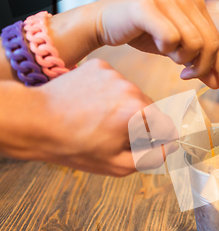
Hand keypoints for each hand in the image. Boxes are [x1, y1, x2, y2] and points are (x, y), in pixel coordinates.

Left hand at [30, 59, 175, 175]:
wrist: (36, 121)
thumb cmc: (74, 146)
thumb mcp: (117, 165)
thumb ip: (150, 158)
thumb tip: (169, 148)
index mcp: (138, 114)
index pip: (167, 127)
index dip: (159, 140)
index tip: (145, 145)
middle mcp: (131, 89)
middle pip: (150, 110)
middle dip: (139, 124)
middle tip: (114, 135)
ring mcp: (114, 74)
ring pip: (132, 95)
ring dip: (124, 107)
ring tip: (99, 119)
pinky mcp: (100, 65)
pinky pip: (115, 82)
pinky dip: (108, 93)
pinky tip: (91, 104)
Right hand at [95, 0, 218, 91]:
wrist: (106, 22)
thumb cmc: (144, 33)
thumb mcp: (176, 51)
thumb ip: (197, 63)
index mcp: (196, 5)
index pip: (217, 40)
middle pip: (210, 43)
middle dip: (203, 67)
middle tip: (187, 75)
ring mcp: (168, 0)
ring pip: (194, 42)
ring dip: (182, 58)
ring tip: (170, 56)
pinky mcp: (149, 8)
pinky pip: (171, 38)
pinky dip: (167, 49)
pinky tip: (159, 46)